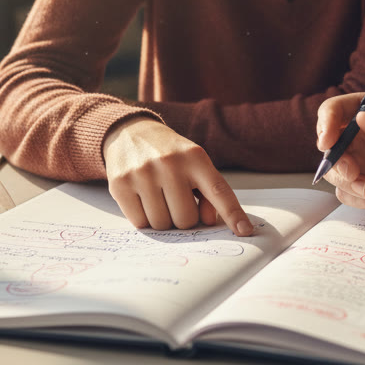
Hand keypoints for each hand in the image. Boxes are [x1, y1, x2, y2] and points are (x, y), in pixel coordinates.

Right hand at [102, 116, 251, 235]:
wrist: (130, 133)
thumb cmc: (170, 155)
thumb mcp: (194, 164)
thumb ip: (207, 192)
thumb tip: (209, 221)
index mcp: (195, 157)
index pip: (219, 191)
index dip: (233, 213)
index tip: (244, 230)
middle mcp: (170, 164)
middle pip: (186, 219)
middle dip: (184, 217)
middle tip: (176, 200)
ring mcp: (143, 174)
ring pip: (162, 224)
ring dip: (163, 218)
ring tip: (158, 197)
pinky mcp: (120, 184)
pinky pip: (139, 223)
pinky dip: (144, 218)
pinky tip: (142, 199)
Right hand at [315, 93, 364, 208]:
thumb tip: (362, 118)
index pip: (333, 111)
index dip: (325, 124)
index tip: (328, 141)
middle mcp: (356, 137)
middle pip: (328, 147)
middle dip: (336, 163)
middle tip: (354, 173)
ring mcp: (359, 163)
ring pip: (335, 173)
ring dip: (348, 184)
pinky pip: (349, 194)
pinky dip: (359, 200)